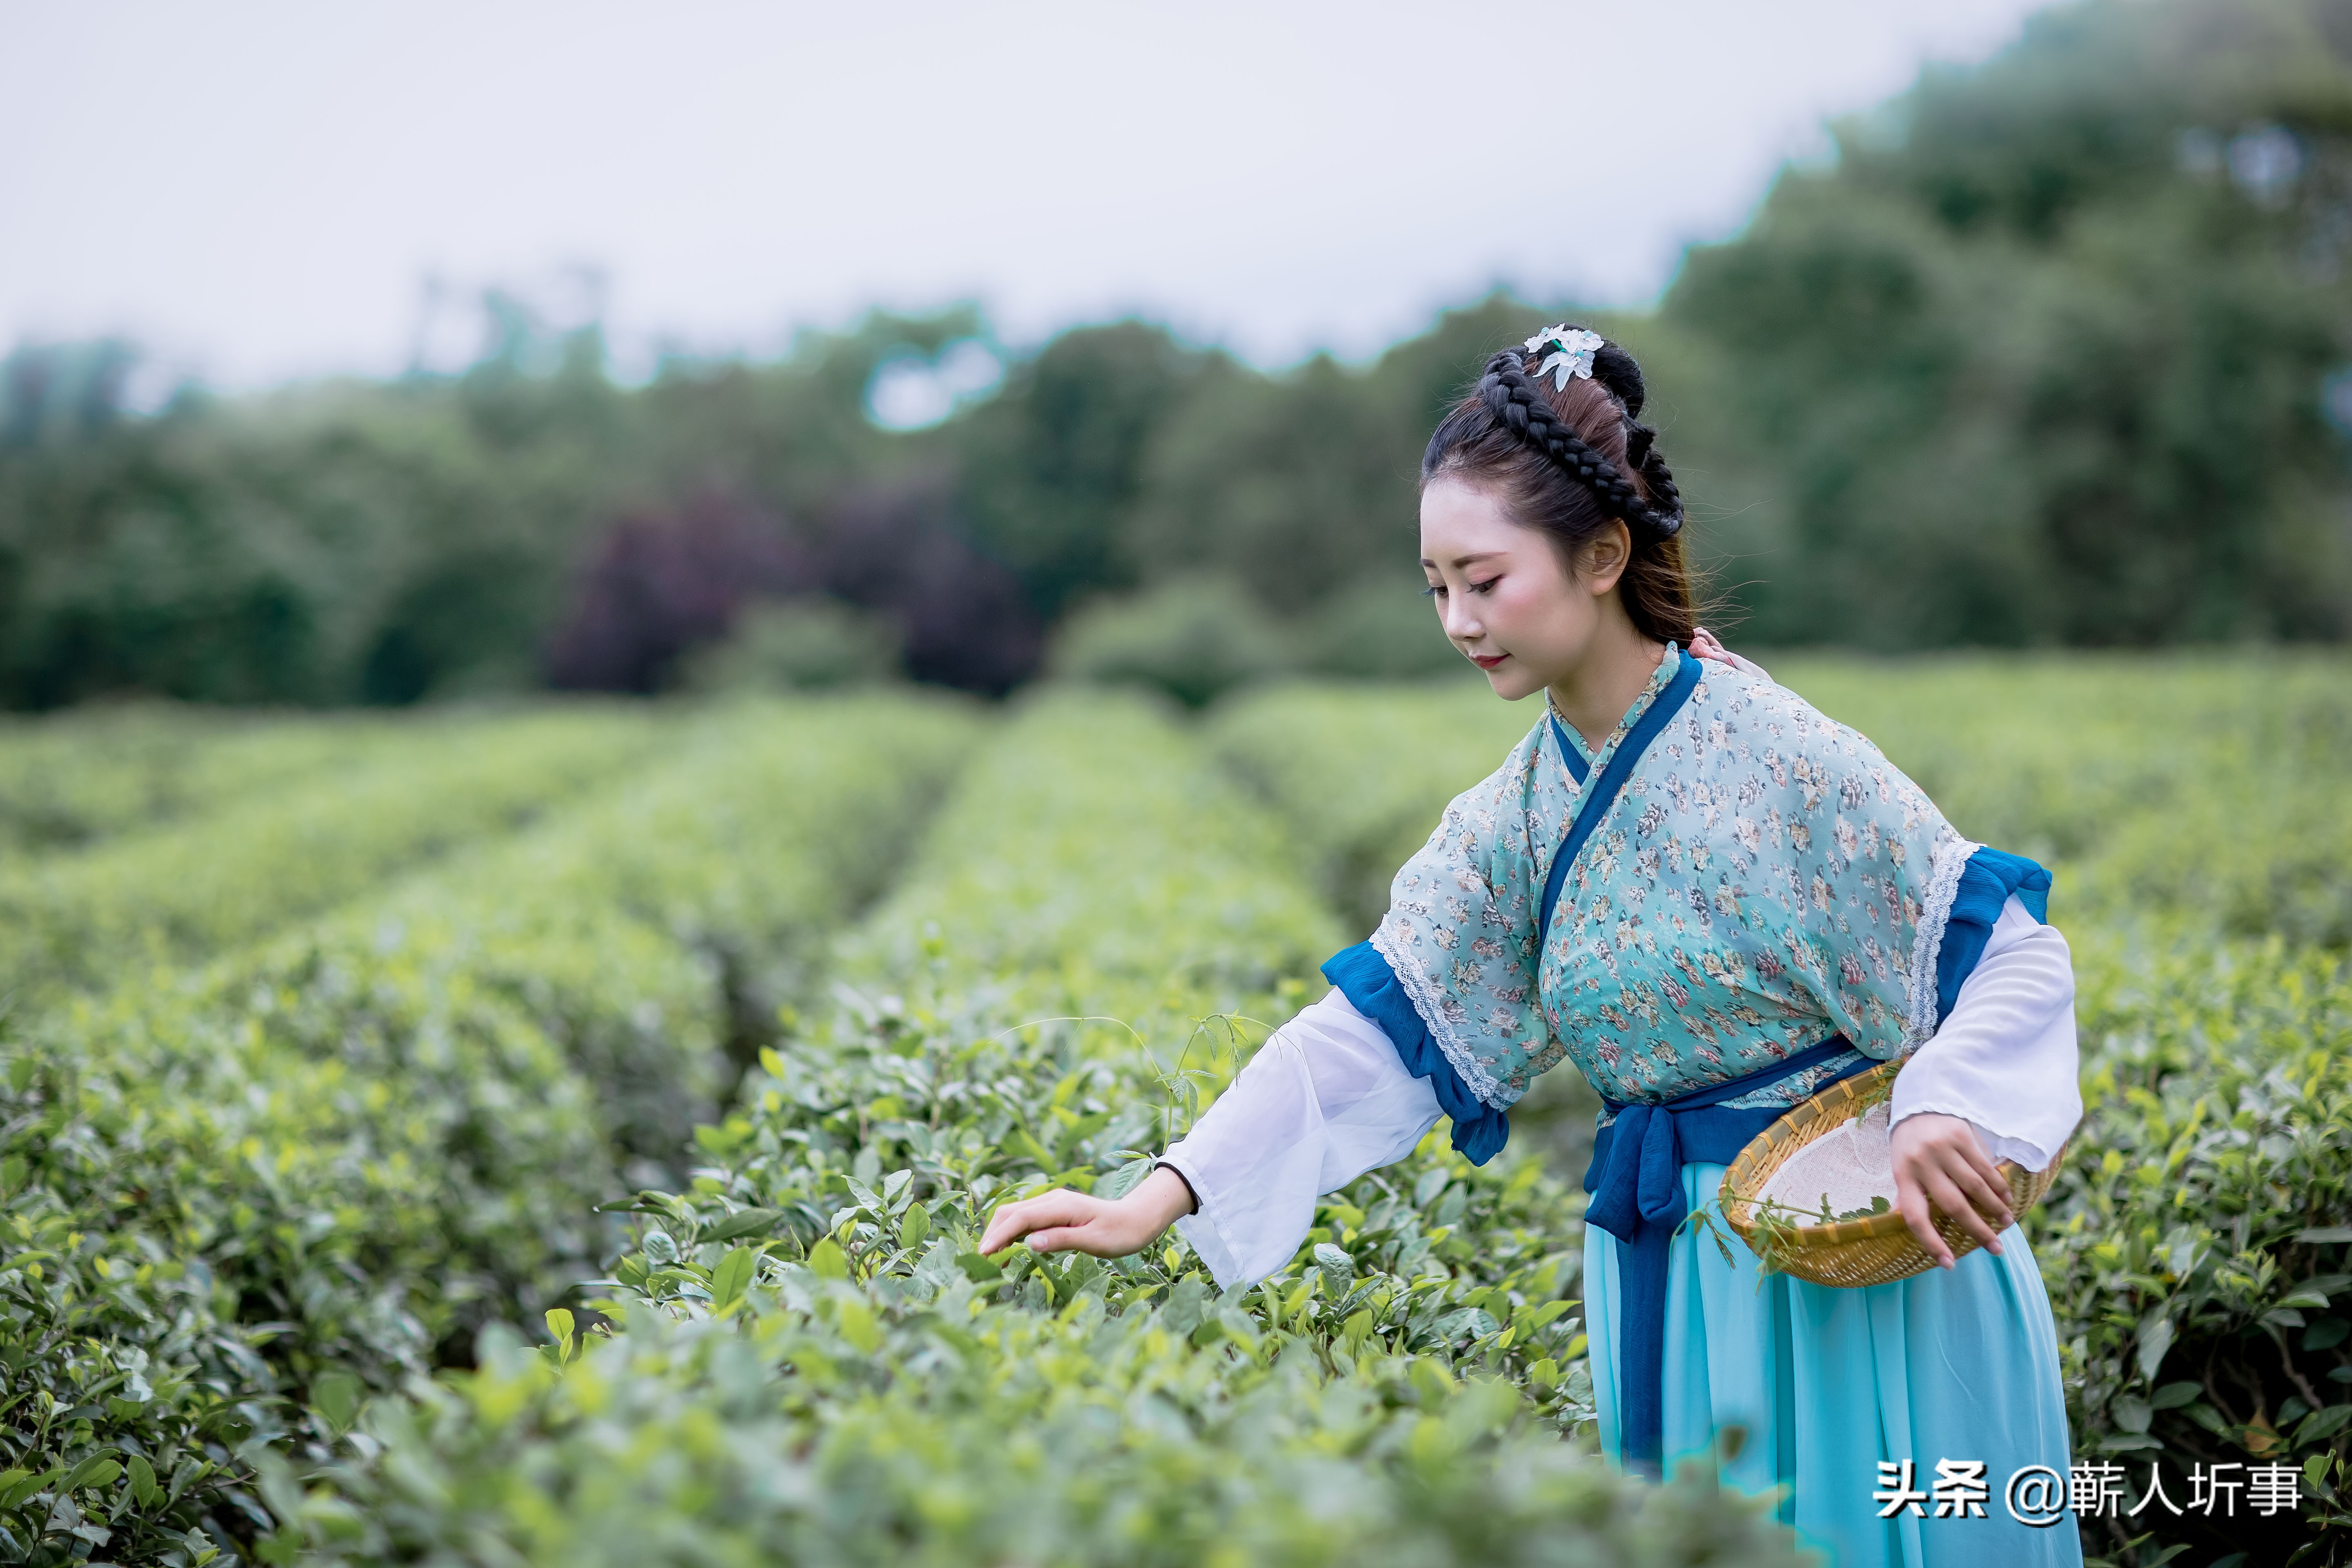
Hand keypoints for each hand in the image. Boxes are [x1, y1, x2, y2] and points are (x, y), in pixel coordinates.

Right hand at [978, 1166, 1195, 1259]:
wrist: (1138, 1218)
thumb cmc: (1121, 1233)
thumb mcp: (1094, 1241)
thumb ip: (1062, 1240)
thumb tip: (1029, 1243)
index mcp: (1060, 1205)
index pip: (1019, 1219)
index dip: (999, 1236)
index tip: (984, 1255)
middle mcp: (1052, 1199)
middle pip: (1010, 1212)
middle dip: (993, 1234)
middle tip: (981, 1263)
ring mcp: (1051, 1203)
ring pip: (1014, 1214)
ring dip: (999, 1233)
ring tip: (990, 1260)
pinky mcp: (1053, 1210)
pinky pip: (1024, 1218)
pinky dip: (1010, 1232)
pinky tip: (1008, 1250)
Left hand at [1889, 1113, 2013, 1268]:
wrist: (1920, 1106)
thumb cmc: (1910, 1147)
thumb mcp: (1901, 1169)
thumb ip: (1907, 1195)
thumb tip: (1904, 1226)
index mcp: (1903, 1176)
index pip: (1915, 1216)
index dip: (1931, 1242)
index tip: (1949, 1264)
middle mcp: (1921, 1163)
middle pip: (1953, 1205)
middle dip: (1977, 1230)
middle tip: (1996, 1249)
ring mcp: (1942, 1148)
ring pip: (1974, 1186)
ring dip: (1993, 1208)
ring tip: (2005, 1223)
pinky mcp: (1961, 1135)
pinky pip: (1984, 1167)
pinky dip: (1998, 1186)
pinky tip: (2006, 1198)